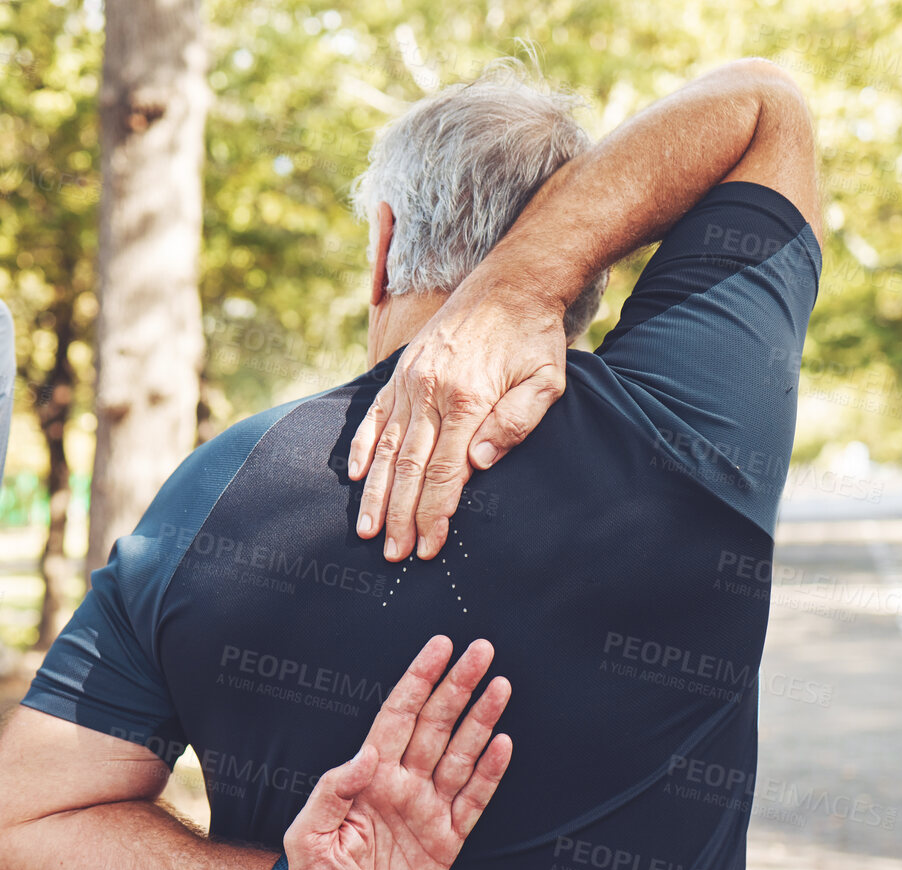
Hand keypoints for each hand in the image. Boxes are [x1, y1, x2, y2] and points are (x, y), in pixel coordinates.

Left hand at [282, 636, 511, 869]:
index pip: (399, 716)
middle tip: (482, 650)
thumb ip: (331, 791)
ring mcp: (427, 810)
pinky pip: (474, 801)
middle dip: (458, 686)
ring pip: (461, 755)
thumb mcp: (307, 834)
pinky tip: (503, 744)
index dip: (419, 680)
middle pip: (436, 725)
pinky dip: (490, 773)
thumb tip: (364, 754)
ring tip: (500, 686)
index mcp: (370, 777)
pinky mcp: (446, 840)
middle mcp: (403, 784)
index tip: (440, 647)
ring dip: (481, 721)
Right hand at [348, 274, 567, 561]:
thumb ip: (516, 423)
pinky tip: (356, 477)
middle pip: (409, 468)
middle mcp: (430, 392)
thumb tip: (478, 464)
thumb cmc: (533, 339)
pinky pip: (374, 416)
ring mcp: (410, 382)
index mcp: (467, 399)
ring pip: (385, 448)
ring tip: (368, 530)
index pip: (444, 472)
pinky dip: (362, 448)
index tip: (427, 548)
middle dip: (400, 516)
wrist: (509, 283)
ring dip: (376, 493)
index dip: (433, 514)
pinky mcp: (400, 373)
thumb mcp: (545, 381)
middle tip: (393, 555)